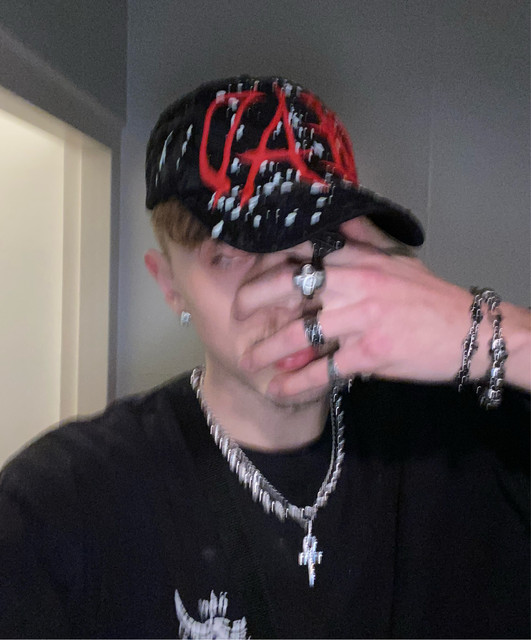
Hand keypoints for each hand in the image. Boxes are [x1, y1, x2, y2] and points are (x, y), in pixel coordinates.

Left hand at [234, 237, 496, 397]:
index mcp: (358, 259)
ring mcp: (361, 318)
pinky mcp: (370, 352)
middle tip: (236, 314)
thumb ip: (363, 240)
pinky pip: (324, 370)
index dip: (268, 261)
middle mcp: (354, 282)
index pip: (302, 251)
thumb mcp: (397, 259)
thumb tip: (339, 221)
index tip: (247, 272)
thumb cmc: (430, 297)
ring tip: (249, 360)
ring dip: (269, 349)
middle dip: (253, 300)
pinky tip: (279, 389)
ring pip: (300, 332)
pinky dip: (297, 383)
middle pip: (289, 285)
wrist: (469, 330)